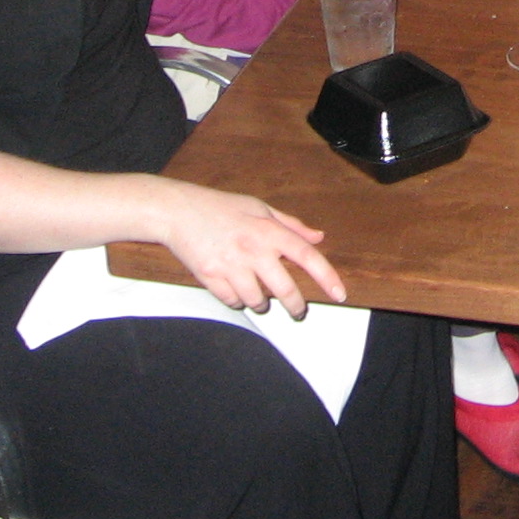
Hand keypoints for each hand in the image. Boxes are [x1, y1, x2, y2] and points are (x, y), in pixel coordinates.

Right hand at [155, 182, 346, 316]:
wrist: (179, 211)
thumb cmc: (222, 207)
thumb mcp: (260, 208)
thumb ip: (291, 225)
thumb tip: (318, 237)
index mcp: (268, 230)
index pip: (306, 256)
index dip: (326, 277)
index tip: (339, 294)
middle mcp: (253, 250)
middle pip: (284, 290)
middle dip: (295, 305)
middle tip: (298, 310)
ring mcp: (231, 266)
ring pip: (257, 302)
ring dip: (261, 303)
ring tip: (258, 292)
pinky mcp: (210, 278)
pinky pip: (233, 302)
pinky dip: (238, 300)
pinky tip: (236, 288)